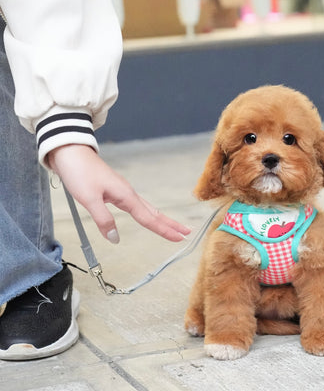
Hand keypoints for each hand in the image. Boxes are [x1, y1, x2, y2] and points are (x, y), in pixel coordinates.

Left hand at [47, 144, 190, 243]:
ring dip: (160, 219)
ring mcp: (122, 190)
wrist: (70, 152)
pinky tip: (144, 216)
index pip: (148, 217)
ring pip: (146, 208)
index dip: (163, 230)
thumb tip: (115, 238)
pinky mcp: (115, 190)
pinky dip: (146, 213)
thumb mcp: (89, 199)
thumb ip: (103, 219)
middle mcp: (128, 193)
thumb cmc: (79, 172)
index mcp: (125, 195)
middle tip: (185, 234)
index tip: (179, 239)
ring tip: (172, 227)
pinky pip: (136, 205)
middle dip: (169, 224)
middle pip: (153, 212)